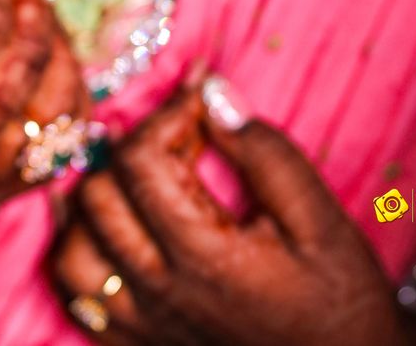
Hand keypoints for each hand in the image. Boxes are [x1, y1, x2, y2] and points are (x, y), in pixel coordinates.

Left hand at [48, 76, 415, 345]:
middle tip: (179, 139)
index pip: (141, 160)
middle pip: (97, 197)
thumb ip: (264, 153)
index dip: (169, 113)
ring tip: (140, 181)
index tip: (202, 101)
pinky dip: (87, 254)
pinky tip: (118, 232)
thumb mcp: (319, 220)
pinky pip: (81, 300)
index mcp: (203, 257)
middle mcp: (161, 294)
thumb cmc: (342, 303)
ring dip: (98, 204)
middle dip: (133, 149)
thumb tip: (211, 92)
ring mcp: (144, 327)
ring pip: (73, 252)